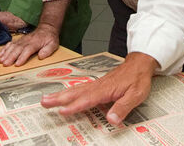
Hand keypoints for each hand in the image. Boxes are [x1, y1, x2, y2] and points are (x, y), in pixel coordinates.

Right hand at [0, 23, 59, 66]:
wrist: (46, 28)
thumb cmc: (50, 38)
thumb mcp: (53, 44)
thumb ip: (48, 50)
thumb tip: (41, 56)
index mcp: (35, 43)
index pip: (27, 50)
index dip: (22, 57)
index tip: (17, 64)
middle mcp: (27, 41)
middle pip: (17, 49)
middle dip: (10, 56)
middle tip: (5, 64)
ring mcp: (22, 40)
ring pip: (12, 46)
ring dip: (6, 53)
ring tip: (0, 60)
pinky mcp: (19, 40)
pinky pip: (10, 44)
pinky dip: (4, 49)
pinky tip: (0, 54)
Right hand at [41, 52, 157, 125]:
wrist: (139, 64)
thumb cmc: (137, 79)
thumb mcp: (135, 95)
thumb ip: (122, 108)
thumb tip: (111, 120)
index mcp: (105, 90)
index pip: (87, 100)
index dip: (74, 106)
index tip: (62, 111)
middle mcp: (97, 86)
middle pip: (74, 93)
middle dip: (58, 98)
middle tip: (44, 102)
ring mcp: (95, 84)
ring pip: (74, 90)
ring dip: (59, 95)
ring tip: (46, 99)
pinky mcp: (96, 85)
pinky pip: (79, 89)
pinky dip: (68, 92)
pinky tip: (62, 95)